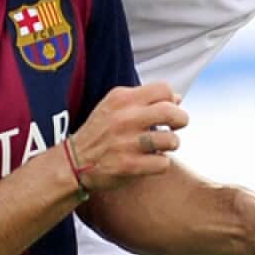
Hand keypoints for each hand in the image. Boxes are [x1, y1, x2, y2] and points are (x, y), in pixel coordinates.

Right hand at [70, 83, 189, 191]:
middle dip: (181, 120)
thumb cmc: (100, 132)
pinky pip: (163, 163)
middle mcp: (125, 118)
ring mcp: (127, 142)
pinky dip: (161, 163)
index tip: (169, 108)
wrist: (73, 161)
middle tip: (176, 126)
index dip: (172, 99)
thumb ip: (144, 99)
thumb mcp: (114, 106)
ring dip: (172, 144)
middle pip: (171, 112)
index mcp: (122, 99)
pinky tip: (151, 161)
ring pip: (171, 140)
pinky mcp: (129, 165)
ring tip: (162, 146)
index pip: (163, 89)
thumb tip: (178, 98)